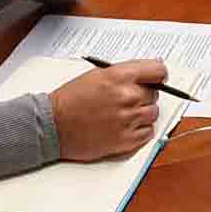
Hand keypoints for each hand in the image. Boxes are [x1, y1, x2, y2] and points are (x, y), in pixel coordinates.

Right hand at [51, 59, 167, 160]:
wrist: (52, 125)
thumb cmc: (70, 99)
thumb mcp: (97, 75)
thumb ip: (125, 73)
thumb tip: (149, 72)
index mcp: (120, 76)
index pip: (158, 71)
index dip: (158, 75)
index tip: (156, 79)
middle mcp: (127, 96)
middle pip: (155, 93)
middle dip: (144, 95)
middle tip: (127, 99)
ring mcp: (128, 119)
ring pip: (153, 113)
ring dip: (142, 113)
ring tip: (123, 114)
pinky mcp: (125, 140)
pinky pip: (148, 133)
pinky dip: (140, 130)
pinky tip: (125, 126)